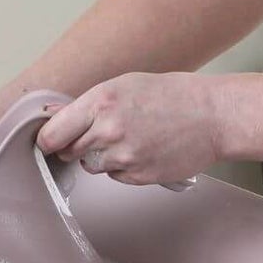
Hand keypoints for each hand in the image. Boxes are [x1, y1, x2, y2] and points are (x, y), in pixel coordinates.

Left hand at [34, 72, 223, 185]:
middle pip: (69, 151)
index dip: (49, 139)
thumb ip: (88, 104)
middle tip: (103, 133)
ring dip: (102, 156)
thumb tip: (54, 116)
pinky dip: (124, 167)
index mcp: (101, 102)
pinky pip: (115, 176)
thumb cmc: (173, 96)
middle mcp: (109, 130)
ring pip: (91, 166)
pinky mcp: (139, 175)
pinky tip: (144, 150)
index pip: (52, 134)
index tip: (50, 140)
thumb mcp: (125, 86)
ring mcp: (124, 156)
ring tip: (131, 138)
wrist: (213, 116)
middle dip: (78, 145)